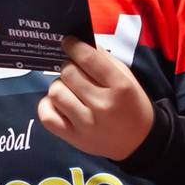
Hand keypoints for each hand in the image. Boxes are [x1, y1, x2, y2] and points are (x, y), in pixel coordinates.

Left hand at [38, 39, 157, 160]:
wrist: (138, 141)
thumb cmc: (131, 103)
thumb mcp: (126, 77)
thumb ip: (103, 59)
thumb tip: (78, 44)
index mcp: (120, 86)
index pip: (88, 58)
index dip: (73, 46)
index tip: (68, 42)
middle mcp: (102, 105)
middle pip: (68, 73)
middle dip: (69, 67)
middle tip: (75, 72)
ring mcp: (86, 124)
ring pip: (55, 92)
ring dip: (60, 86)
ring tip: (70, 90)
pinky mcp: (74, 137)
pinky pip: (46, 115)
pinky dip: (49, 106)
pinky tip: (61, 104)